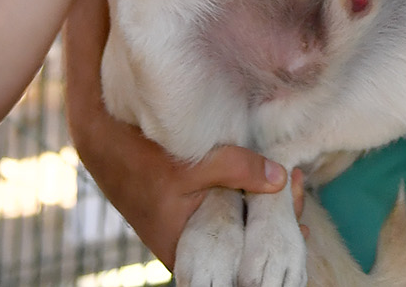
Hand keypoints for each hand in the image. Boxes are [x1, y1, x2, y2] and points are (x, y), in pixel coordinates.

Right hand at [68, 102, 289, 265]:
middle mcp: (191, 245)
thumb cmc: (142, 161)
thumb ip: (235, 169)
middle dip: (275, 216)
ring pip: (236, 221)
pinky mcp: (191, 208)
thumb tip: (279, 177)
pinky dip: (247, 192)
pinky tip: (270, 178)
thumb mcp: (191, 164)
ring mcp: (192, 226)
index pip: (240, 259)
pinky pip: (227, 206)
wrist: (103, 145)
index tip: (302, 223)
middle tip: (301, 187)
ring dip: (263, 202)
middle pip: (243, 240)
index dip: (272, 242)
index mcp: (189, 249)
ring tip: (293, 179)